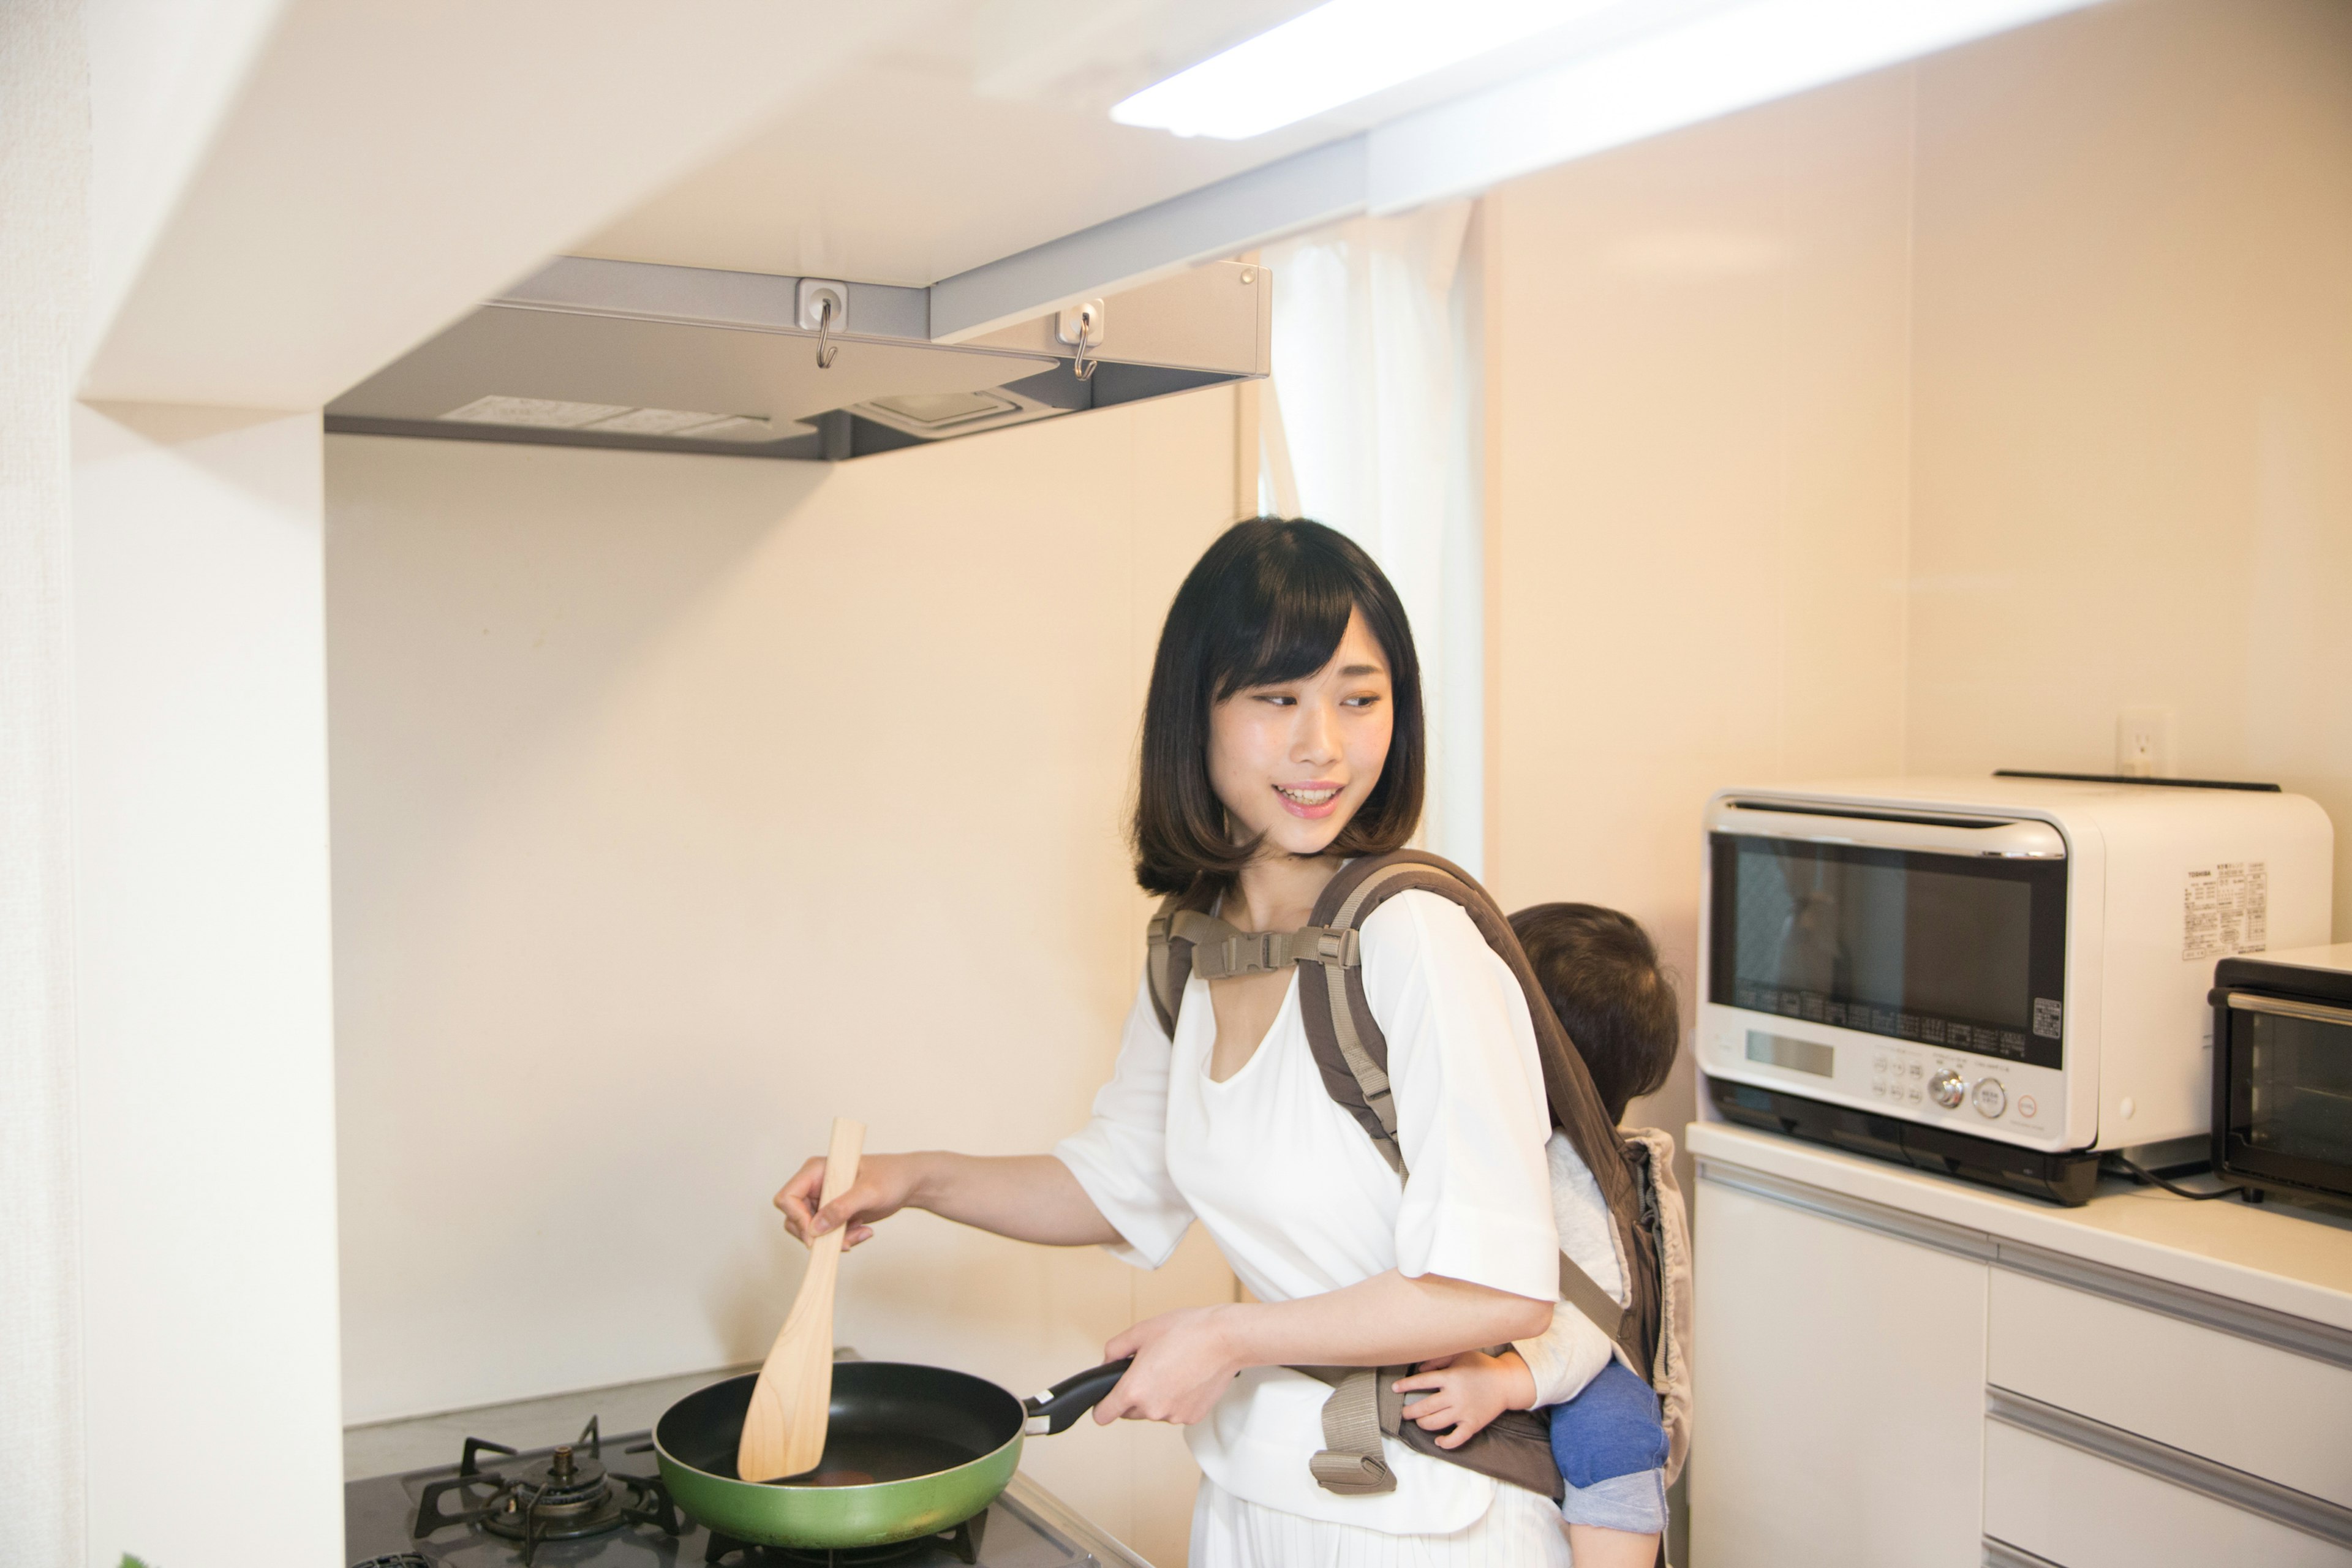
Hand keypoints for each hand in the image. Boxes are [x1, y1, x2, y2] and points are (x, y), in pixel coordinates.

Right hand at [773, 1152, 926, 1251]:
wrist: (908, 1183)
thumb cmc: (891, 1176)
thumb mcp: (869, 1192)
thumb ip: (841, 1208)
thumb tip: (815, 1229)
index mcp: (816, 1170)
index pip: (787, 1197)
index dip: (797, 1219)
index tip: (817, 1235)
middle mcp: (815, 1185)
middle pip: (794, 1219)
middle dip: (817, 1235)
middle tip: (844, 1241)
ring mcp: (822, 1200)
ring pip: (810, 1231)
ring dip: (832, 1240)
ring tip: (860, 1234)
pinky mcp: (832, 1214)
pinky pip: (825, 1235)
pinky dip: (842, 1239)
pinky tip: (863, 1231)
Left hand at [1093, 1306, 1244, 1425]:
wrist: (1226, 1340)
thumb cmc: (1187, 1331)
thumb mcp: (1141, 1330)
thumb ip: (1115, 1349)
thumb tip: (1106, 1363)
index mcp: (1134, 1390)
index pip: (1103, 1416)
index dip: (1102, 1405)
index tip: (1107, 1398)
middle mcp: (1153, 1409)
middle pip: (1129, 1412)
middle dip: (1133, 1395)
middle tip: (1149, 1368)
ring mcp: (1174, 1416)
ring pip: (1154, 1411)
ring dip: (1157, 1397)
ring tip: (1172, 1368)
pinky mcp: (1193, 1417)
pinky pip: (1175, 1411)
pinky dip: (1177, 1399)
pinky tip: (1187, 1377)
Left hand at [1392, 1348, 1535, 1448]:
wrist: (1507, 1382)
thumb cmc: (1481, 1366)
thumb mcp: (1461, 1355)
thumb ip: (1439, 1359)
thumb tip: (1419, 1368)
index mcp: (1451, 1377)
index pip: (1422, 1382)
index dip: (1405, 1385)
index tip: (1394, 1388)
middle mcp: (1455, 1396)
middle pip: (1425, 1407)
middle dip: (1410, 1411)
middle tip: (1403, 1412)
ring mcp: (1464, 1411)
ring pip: (1436, 1423)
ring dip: (1422, 1423)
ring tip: (1418, 1421)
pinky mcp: (1473, 1424)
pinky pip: (1457, 1438)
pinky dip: (1446, 1442)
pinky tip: (1438, 1441)